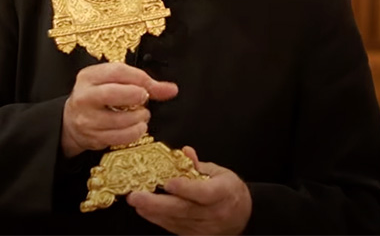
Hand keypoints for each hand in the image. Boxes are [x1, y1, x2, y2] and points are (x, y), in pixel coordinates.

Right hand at [61, 62, 177, 157]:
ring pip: (118, 119)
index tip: (151, 85)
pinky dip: (134, 133)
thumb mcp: (113, 83)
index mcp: (89, 77)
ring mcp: (87, 119)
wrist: (71, 122)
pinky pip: (119, 137)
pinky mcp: (93, 138)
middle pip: (112, 94)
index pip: (116, 72)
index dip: (139, 78)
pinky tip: (137, 127)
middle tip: (144, 98)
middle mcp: (84, 97)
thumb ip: (142, 83)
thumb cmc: (98, 98)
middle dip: (135, 96)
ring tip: (143, 114)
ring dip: (138, 117)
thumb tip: (170, 89)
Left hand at [127, 146, 251, 234]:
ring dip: (153, 212)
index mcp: (224, 192)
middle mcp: (215, 212)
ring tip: (136, 203)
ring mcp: (206, 227)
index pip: (204, 193)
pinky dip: (159, 220)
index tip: (168, 183)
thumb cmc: (229, 191)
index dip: (186, 189)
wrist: (243, 216)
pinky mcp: (197, 235)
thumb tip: (184, 152)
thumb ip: (198, 164)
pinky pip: (175, 228)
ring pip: (176, 221)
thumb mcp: (220, 172)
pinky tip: (146, 211)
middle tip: (136, 197)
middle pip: (184, 210)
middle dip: (157, 204)